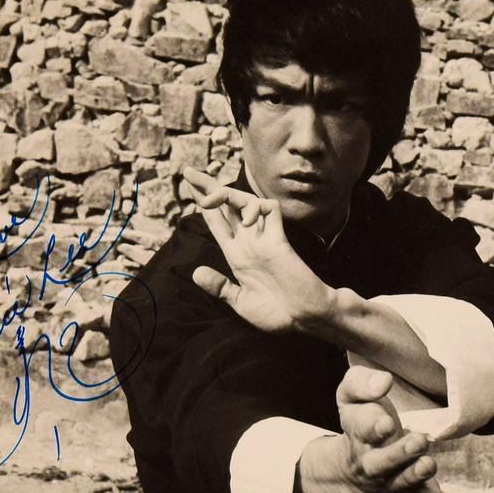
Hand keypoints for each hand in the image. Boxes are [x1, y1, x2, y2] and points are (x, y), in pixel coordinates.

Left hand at [183, 167, 333, 332]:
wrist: (305, 319)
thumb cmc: (277, 315)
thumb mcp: (241, 302)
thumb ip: (220, 288)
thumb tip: (196, 272)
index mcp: (236, 256)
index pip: (216, 221)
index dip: (202, 204)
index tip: (187, 186)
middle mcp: (248, 242)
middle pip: (226, 205)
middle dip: (207, 187)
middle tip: (188, 173)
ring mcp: (264, 239)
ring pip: (245, 202)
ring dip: (227, 195)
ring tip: (210, 198)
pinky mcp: (280, 240)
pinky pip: (270, 210)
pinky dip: (257, 206)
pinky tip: (245, 218)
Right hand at [298, 366, 468, 492]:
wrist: (352, 471)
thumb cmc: (361, 422)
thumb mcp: (351, 397)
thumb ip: (362, 384)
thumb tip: (384, 381)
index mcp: (358, 434)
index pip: (362, 429)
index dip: (373, 427)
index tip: (386, 423)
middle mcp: (373, 463)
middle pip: (382, 463)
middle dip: (399, 454)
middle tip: (418, 441)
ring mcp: (393, 481)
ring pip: (403, 484)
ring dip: (417, 475)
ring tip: (429, 464)